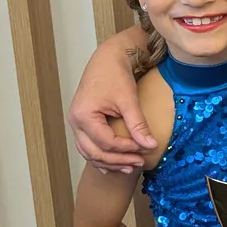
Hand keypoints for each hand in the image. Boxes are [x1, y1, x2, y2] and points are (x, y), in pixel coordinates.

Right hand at [68, 45, 157, 172]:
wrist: (107, 59)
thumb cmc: (116, 75)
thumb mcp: (129, 100)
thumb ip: (138, 125)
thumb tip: (151, 146)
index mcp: (84, 115)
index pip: (106, 142)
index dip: (126, 150)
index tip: (144, 150)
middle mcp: (75, 122)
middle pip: (94, 152)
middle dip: (118, 161)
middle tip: (139, 163)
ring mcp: (76, 123)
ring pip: (89, 152)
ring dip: (109, 162)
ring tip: (131, 167)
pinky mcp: (82, 123)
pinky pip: (88, 146)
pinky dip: (101, 156)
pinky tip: (115, 165)